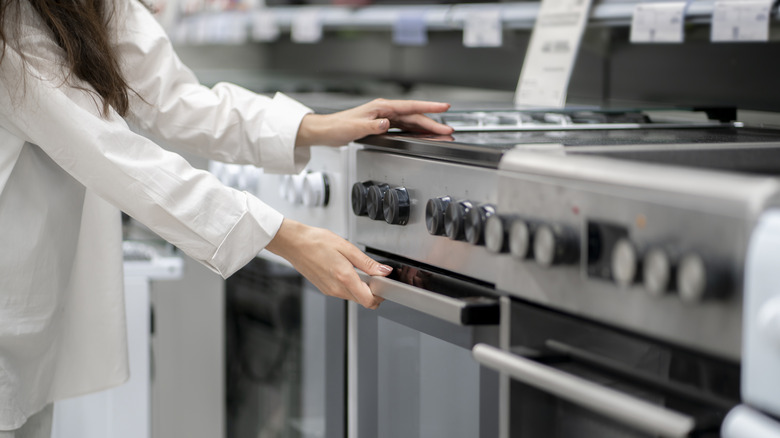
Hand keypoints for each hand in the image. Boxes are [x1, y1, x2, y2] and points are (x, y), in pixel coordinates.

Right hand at [265, 219, 389, 308]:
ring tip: (356, 268)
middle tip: (372, 274)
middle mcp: (336, 289)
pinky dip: (349, 285)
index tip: (383, 284)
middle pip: (362, 300)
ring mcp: (329, 290)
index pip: (369, 301)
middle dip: (372, 291)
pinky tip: (345, 269)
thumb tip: (383, 271)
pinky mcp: (324, 289)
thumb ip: (367, 263)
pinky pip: (343, 292)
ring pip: (353, 297)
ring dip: (360, 287)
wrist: (294, 243)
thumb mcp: (347, 247)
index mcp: (344, 278)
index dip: (380, 295)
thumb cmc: (316, 242)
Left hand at [295, 98, 453, 147]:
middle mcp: (384, 110)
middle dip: (432, 121)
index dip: (429, 106)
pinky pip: (404, 127)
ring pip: (411, 121)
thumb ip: (372, 126)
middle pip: (414, 115)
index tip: (444, 106)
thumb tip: (387, 123)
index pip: (410, 106)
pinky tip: (422, 135)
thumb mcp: (354, 128)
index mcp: (381, 107)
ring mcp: (384, 117)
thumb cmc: (338, 127)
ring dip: (426, 127)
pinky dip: (415, 131)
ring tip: (441, 132)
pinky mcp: (382, 125)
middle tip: (448, 128)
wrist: (327, 131)